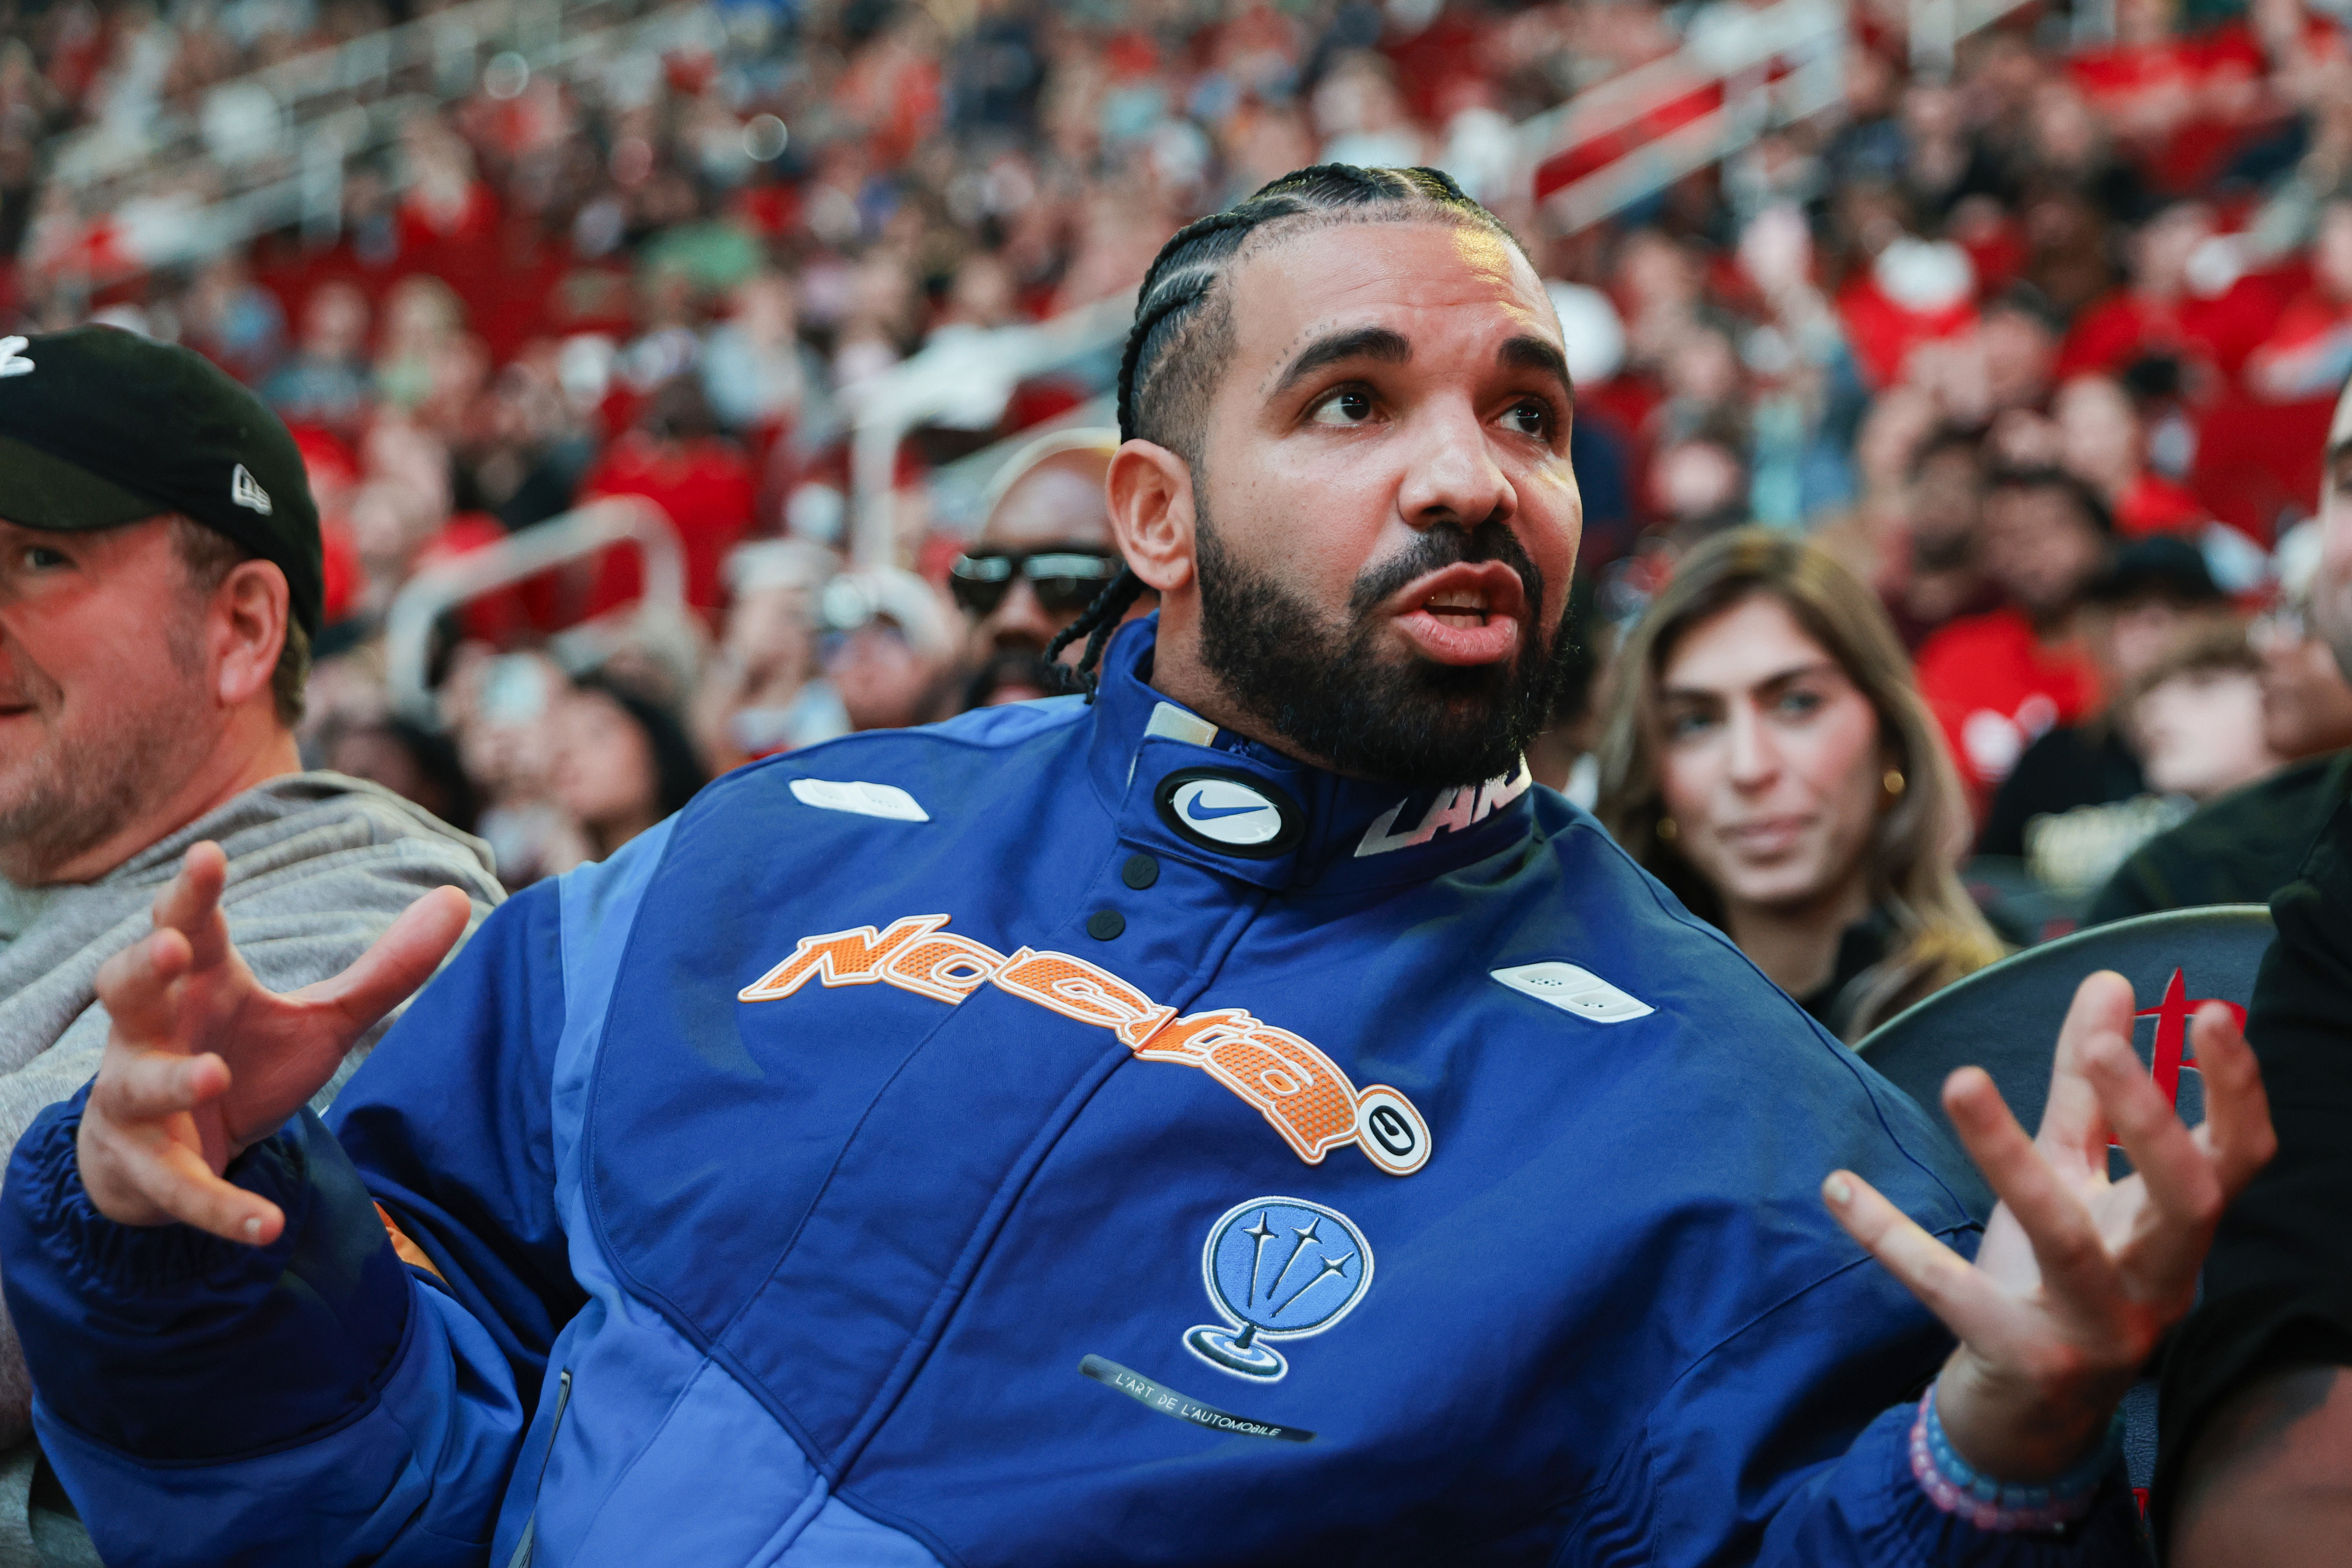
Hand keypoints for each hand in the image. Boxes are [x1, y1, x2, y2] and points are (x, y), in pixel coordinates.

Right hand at [77, 842, 470, 1246]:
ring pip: (136, 1084)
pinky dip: (220, 1208)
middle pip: (126, 989)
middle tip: (170, 944)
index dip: (191, 893)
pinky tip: (266, 1227)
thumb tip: (460, 898)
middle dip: (142, 966)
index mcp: (197, 986)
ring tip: (211, 1073)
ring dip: (171, 1080)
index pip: (186, 927)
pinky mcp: (151, 1171)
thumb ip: (386, 969)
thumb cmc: (242, 1060)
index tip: (208, 853)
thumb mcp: (321, 1018)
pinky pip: (181, 1190)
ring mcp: (140, 1102)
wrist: (172, 1152)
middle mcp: (153, 1035)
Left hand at [1825, 970, 2276, 1480]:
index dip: (2237, 1091)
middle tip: (2106, 1045)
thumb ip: (2087, 1089)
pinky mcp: (2019, 1359)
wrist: (2024, 1417)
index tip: (2214, 1011)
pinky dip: (1893, 1237)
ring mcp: (2094, 1330)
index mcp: (2174, 1234)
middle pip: (2185, 1201)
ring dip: (2010, 1157)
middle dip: (2150, 1121)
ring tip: (1959, 1077)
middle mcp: (2154, 1285)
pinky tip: (1840, 1188)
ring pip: (2065, 1240)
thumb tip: (2108, 982)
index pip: (2238, 1160)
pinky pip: (1952, 1291)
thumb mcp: (2072, 1176)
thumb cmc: (2057, 1277)